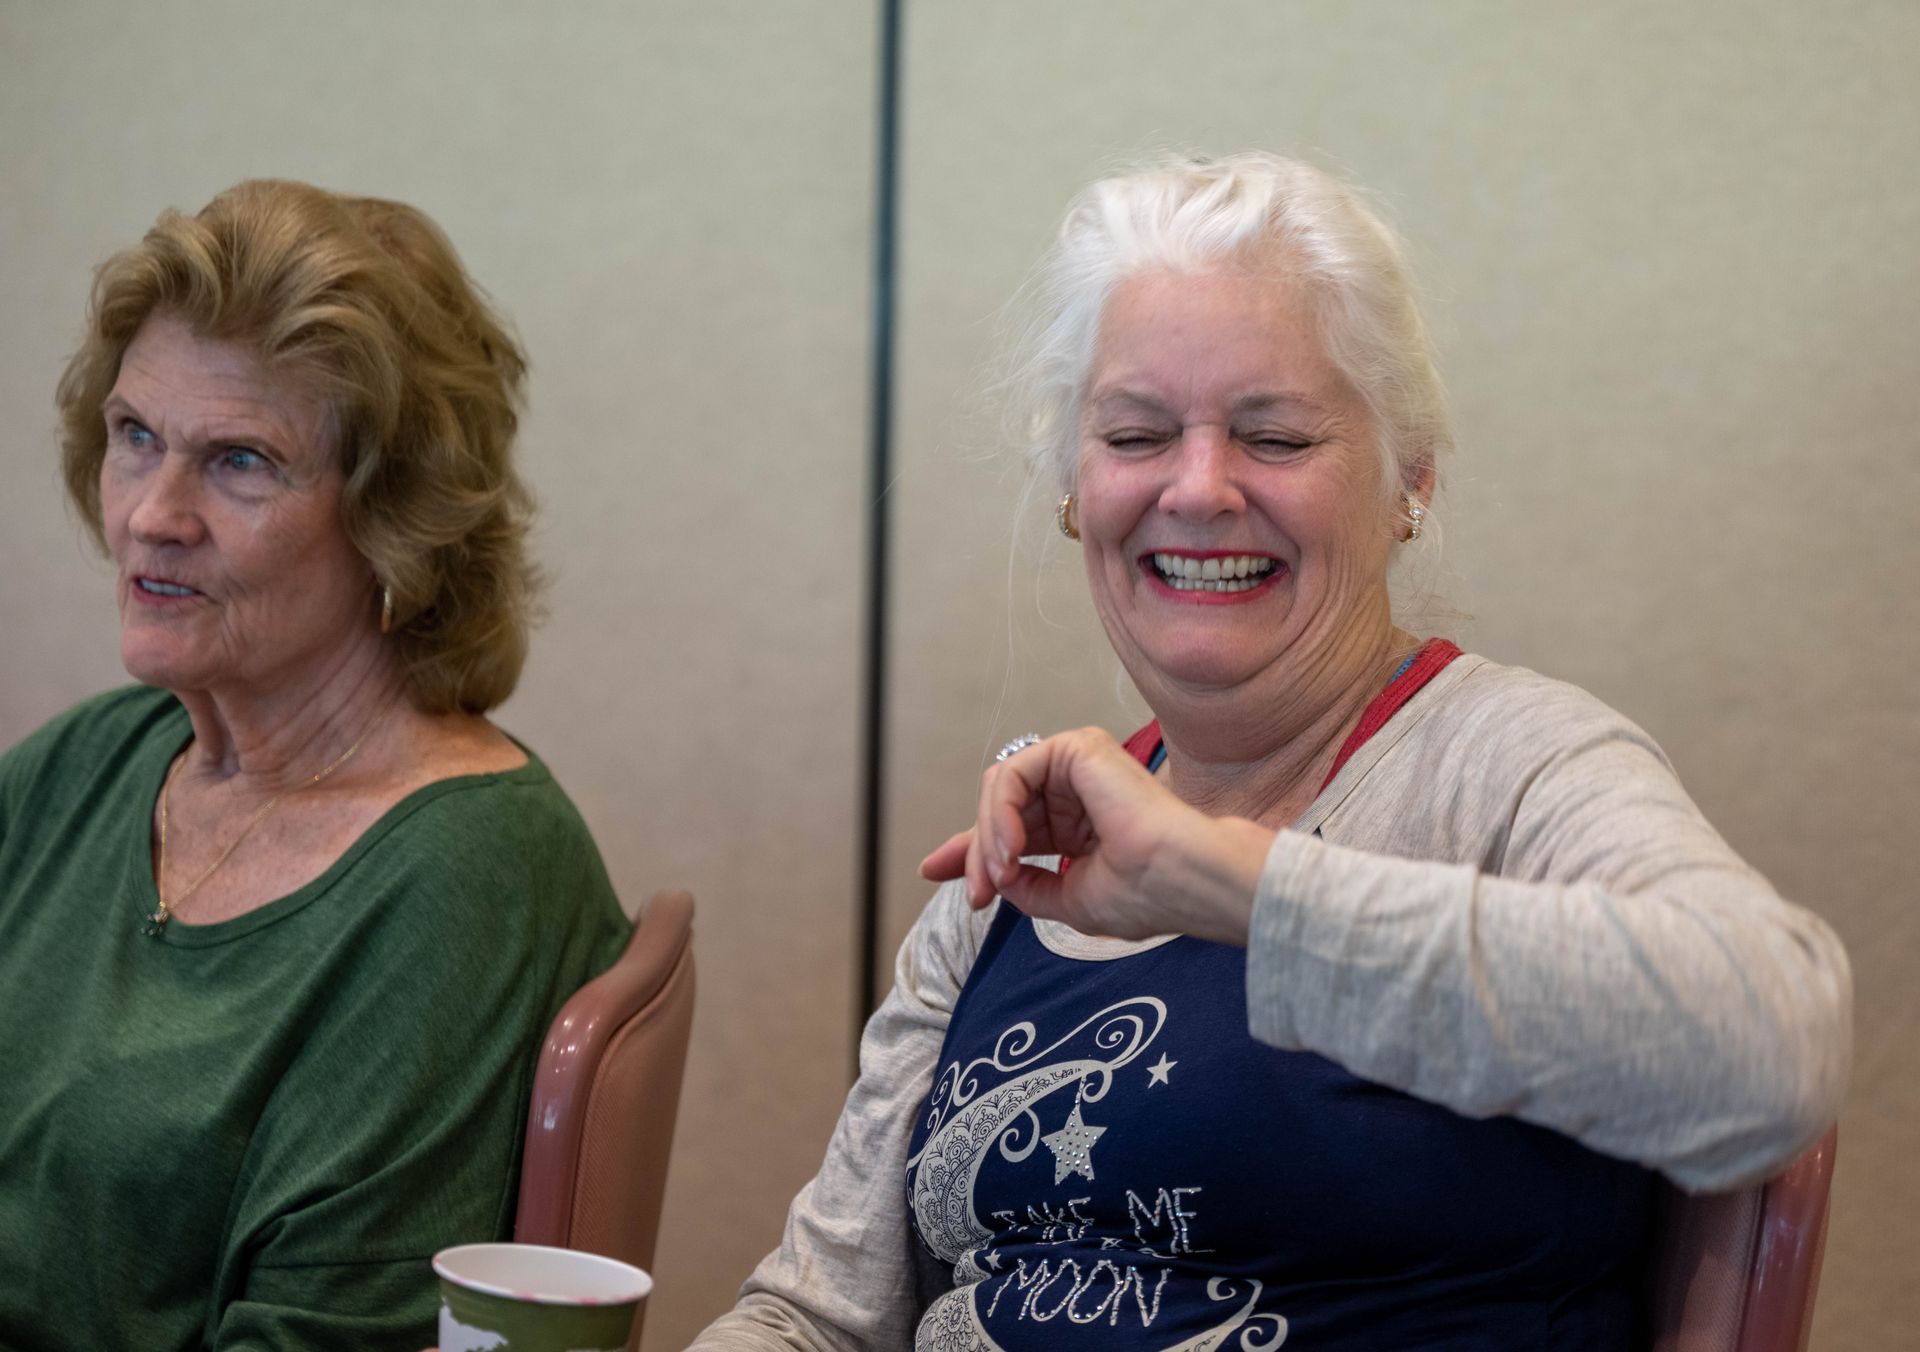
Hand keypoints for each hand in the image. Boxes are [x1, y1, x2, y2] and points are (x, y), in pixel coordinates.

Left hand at [919, 727, 1269, 944]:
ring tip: (1001, 875)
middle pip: (1000, 808)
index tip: (930, 869)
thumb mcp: (1071, 900)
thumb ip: (1029, 886)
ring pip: (1000, 791)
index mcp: (1080, 823)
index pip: (1014, 825)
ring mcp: (1078, 764)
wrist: (1185, 879)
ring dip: (988, 838)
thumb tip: (992, 878)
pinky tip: (1013, 850)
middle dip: (976, 850)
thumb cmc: (1148, 894)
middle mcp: (1078, 789)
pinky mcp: (1078, 748)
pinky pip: (1012, 775)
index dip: (970, 845)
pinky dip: (1001, 815)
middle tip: (977, 894)